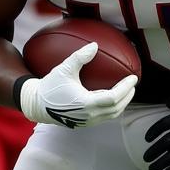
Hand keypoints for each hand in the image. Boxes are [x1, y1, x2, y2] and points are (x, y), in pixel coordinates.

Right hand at [19, 42, 136, 127]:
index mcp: (86, 103)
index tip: (133, 78)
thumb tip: (95, 45)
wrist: (35, 104)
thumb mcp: (64, 69)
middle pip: (116, 108)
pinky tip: (113, 98)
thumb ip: (80, 57)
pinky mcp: (83, 123)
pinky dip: (112, 108)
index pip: (113, 98)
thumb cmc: (50, 86)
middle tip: (133, 84)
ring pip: (111, 115)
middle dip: (128, 97)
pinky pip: (103, 117)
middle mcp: (88, 116)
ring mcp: (86, 122)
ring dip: (122, 104)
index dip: (126, 88)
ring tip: (127, 92)